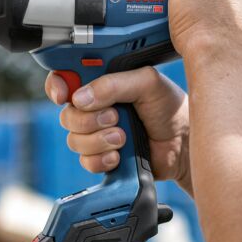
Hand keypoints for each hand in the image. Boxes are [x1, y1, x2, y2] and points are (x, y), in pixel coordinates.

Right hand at [46, 65, 191, 191]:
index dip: (58, 87)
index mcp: (102, 83)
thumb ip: (114, 84)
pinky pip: (86, 162)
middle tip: (115, 117)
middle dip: (89, 120)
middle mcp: (95, 108)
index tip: (63, 96)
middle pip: (67, 115)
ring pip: (74, 140)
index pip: (66, 80)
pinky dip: (101, 160)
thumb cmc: (170, 107)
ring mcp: (98, 134)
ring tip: (124, 137)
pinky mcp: (103, 157)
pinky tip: (118, 156)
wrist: (183, 143)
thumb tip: (80, 98)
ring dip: (99, 140)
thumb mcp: (147, 83)